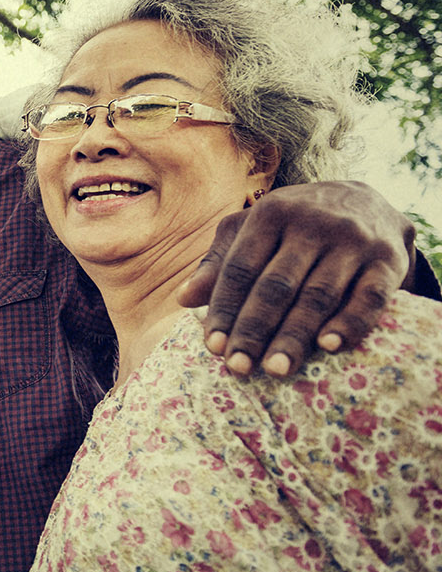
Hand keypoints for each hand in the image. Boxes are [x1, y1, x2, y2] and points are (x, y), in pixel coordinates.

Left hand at [176, 180, 414, 376]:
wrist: (368, 201)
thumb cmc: (294, 224)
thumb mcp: (253, 229)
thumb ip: (220, 262)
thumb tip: (183, 298)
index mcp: (271, 214)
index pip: (241, 268)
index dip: (224, 309)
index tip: (213, 347)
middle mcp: (312, 223)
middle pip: (276, 285)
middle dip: (255, 329)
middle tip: (238, 367)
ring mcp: (352, 241)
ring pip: (319, 294)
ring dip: (295, 335)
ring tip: (276, 369)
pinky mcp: (388, 260)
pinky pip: (369, 296)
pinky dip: (350, 322)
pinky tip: (329, 346)